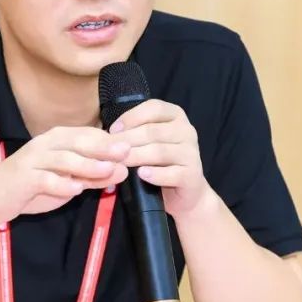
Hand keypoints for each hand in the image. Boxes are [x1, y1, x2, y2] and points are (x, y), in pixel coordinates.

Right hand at [0, 127, 129, 228]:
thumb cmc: (31, 187)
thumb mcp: (66, 182)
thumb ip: (92, 176)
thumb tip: (122, 171)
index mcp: (56, 140)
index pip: (87, 135)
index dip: (110, 141)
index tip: (134, 147)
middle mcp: (45, 145)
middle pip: (78, 142)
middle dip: (104, 147)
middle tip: (127, 152)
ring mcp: (33, 160)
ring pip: (64, 159)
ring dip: (87, 164)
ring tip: (107, 170)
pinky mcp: (23, 178)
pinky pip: (44, 179)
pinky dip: (61, 184)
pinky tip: (76, 189)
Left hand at [109, 100, 213, 217]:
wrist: (183, 193)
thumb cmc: (160, 163)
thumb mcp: (148, 142)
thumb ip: (134, 132)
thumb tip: (110, 133)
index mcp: (175, 115)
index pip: (154, 108)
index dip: (131, 117)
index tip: (112, 131)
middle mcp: (186, 130)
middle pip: (153, 131)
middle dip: (128, 140)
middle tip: (109, 151)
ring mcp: (192, 153)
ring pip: (160, 152)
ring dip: (136, 157)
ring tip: (120, 163)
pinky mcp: (192, 175)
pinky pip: (172, 173)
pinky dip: (155, 174)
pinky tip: (141, 175)